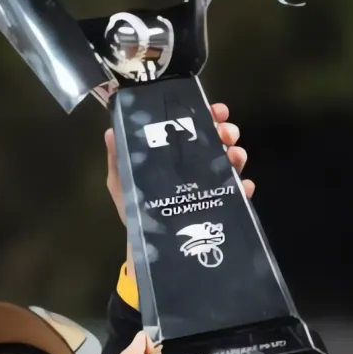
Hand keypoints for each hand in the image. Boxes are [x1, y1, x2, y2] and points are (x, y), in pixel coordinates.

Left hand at [105, 103, 251, 226]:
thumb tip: (110, 132)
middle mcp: (196, 163)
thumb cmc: (135, 206)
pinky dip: (242, 187)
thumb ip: (117, 158)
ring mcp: (210, 182)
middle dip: (225, 130)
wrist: (148, 243)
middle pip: (218, 139)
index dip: (207, 114)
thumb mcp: (121, 180)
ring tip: (233, 155)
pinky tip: (242, 186)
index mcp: (175, 152)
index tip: (215, 111)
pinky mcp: (221, 203)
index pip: (193, 126)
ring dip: (236, 154)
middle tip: (225, 132)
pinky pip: (237, 192)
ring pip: (231, 160)